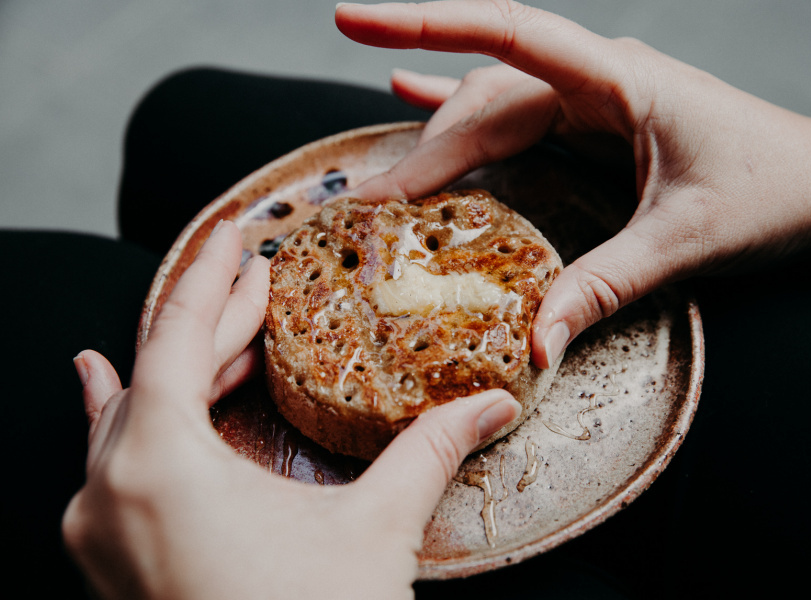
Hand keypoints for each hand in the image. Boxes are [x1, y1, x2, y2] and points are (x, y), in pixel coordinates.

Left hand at [63, 220, 520, 599]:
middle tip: (257, 280)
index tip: (237, 239)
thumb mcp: (373, 534)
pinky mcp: (110, 563)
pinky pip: (104, 462)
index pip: (177, 334)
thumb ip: (429, 454)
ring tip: (218, 324)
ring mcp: (99, 534)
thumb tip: (491, 406)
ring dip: (180, 365)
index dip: (213, 278)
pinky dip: (117, 413)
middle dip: (213, 319)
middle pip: (158, 370)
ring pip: (131, 415)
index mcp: (158, 465)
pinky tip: (102, 383)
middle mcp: (108, 493)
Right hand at [336, 0, 810, 366]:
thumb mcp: (683, 242)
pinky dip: (460, 110)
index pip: (506, 36)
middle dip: (424, 151)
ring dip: (438, 144)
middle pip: (484, 99)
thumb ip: (603, 286)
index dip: (424, 24)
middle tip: (367, 203)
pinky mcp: (592, 123)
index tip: (353, 20)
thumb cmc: (771, 194)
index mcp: (618, 80)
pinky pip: (512, 113)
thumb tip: (536, 341)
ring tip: (387, 185)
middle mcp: (596, 79)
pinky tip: (412, 91)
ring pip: (493, 110)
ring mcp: (592, 99)